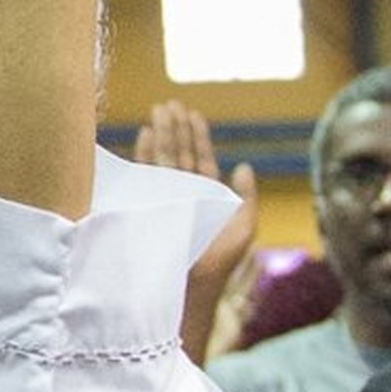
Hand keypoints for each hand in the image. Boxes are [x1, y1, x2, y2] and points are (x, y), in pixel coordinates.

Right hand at [134, 100, 258, 361]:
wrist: (185, 288)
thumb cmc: (216, 266)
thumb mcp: (242, 230)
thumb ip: (247, 198)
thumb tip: (244, 165)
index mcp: (205, 199)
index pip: (200, 161)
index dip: (198, 137)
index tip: (193, 114)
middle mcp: (183, 197)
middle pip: (178, 155)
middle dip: (175, 128)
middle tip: (170, 103)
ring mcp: (162, 201)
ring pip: (161, 161)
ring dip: (160, 134)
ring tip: (158, 110)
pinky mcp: (144, 208)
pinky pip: (143, 176)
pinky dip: (143, 154)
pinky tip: (144, 135)